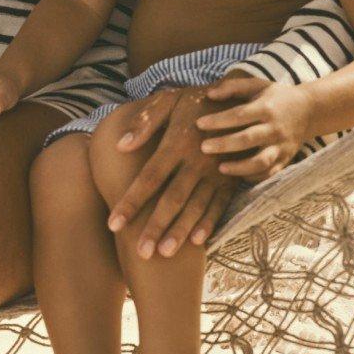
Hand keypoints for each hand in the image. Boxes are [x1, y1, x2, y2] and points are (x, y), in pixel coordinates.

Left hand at [107, 86, 239, 256]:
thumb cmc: (195, 100)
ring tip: (164, 254)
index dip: (131, 201)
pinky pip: (220, 205)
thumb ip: (145, 121)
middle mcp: (196, 162)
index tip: (113, 224)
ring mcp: (216, 173)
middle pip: (171, 199)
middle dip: (155, 227)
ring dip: (180, 231)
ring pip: (195, 207)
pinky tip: (197, 242)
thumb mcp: (170, 100)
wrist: (239, 100)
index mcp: (177, 143)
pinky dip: (209, 223)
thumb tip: (121, 145)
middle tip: (140, 252)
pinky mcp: (231, 179)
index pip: (148, 178)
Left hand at [196, 76, 310, 181]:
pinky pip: (270, 173)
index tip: (199, 124)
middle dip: (224, 144)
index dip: (218, 120)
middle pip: (247, 139)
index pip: (239, 115)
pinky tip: (238, 175)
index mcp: (266, 108)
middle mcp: (274, 128)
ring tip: (220, 168)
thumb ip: (233, 87)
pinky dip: (254, 177)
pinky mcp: (286, 158)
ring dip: (239, 167)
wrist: (310, 110)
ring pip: (261, 161)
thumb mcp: (257, 85)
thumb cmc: (276, 97)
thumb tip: (209, 94)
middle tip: (203, 147)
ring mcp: (282, 146)